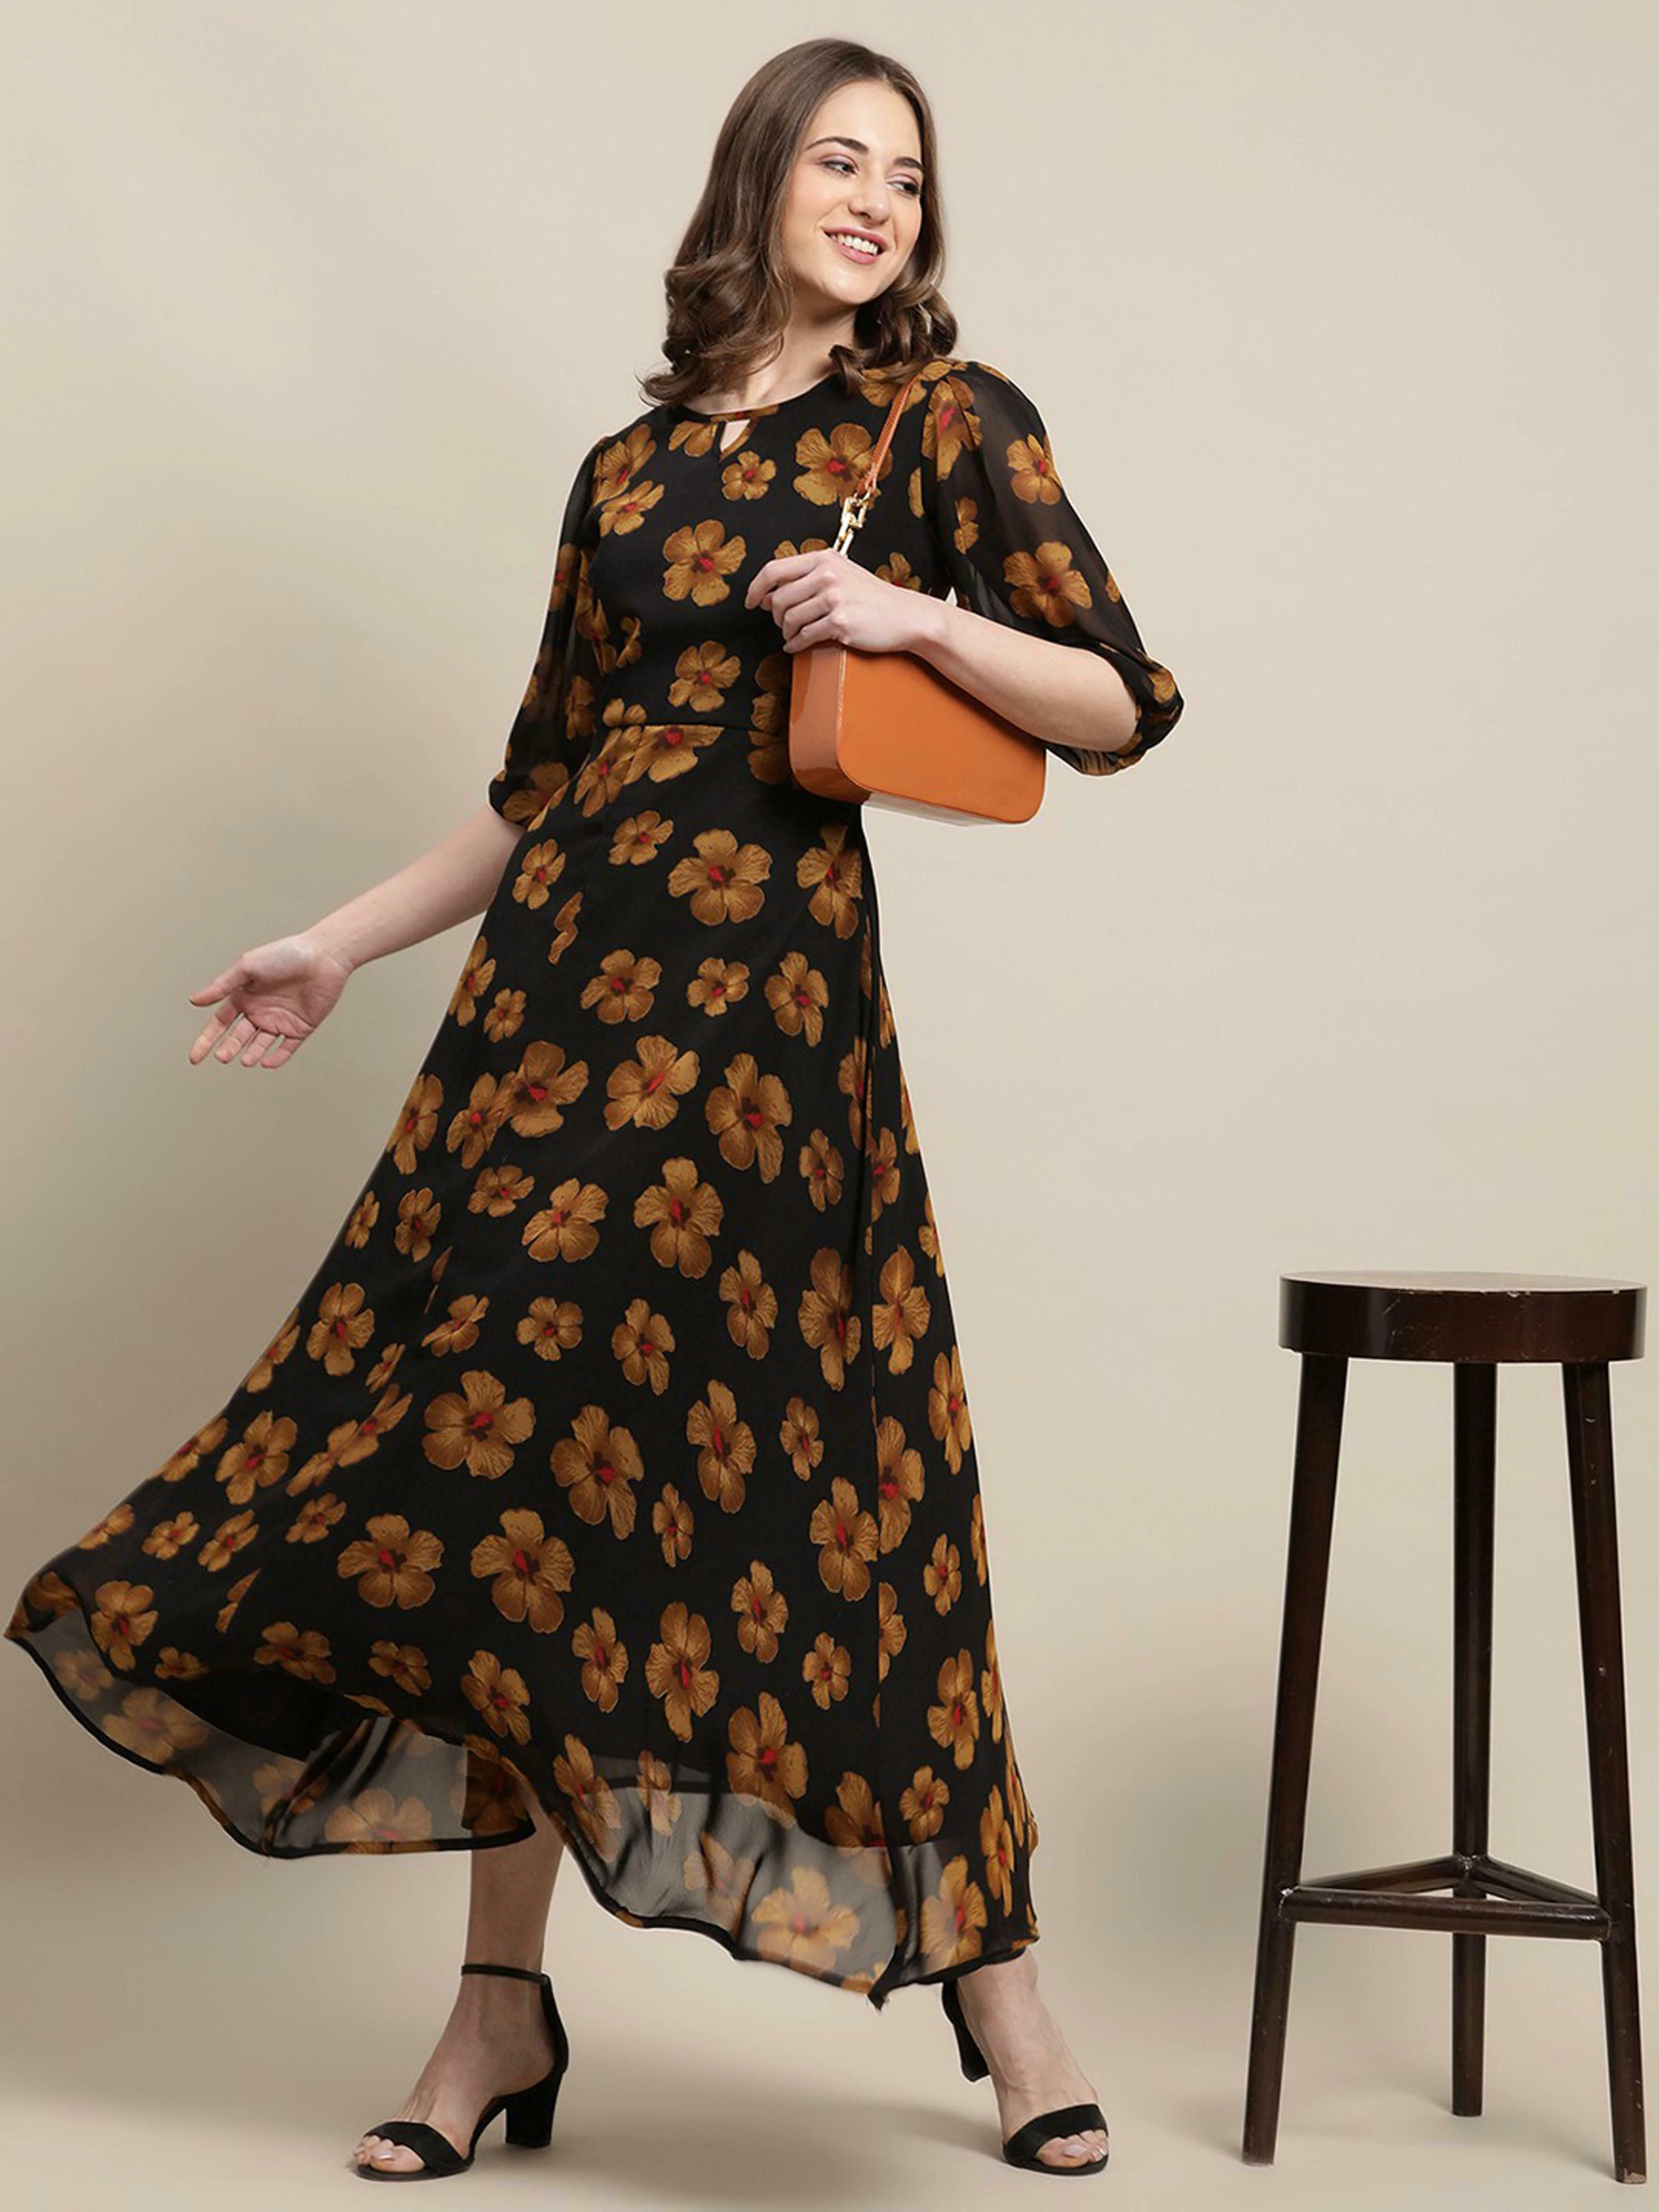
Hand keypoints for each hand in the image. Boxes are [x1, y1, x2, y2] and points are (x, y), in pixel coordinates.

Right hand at [185, 931, 355, 1069]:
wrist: (323, 957)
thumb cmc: (285, 954)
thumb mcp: (247, 967)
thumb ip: (221, 986)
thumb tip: (194, 1001)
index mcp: (244, 996)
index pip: (220, 1023)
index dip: (207, 1040)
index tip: (195, 1057)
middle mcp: (260, 1010)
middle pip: (238, 1037)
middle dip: (229, 1048)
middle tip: (223, 1057)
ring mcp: (280, 1021)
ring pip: (260, 1045)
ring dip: (251, 1054)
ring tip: (245, 1060)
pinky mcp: (301, 1028)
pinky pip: (286, 1048)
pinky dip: (276, 1058)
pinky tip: (266, 1062)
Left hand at [745, 549, 935, 655]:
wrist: (905, 615)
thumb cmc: (872, 597)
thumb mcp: (842, 573)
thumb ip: (809, 577)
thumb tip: (768, 595)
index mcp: (824, 559)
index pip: (774, 570)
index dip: (755, 588)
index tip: (750, 602)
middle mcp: (827, 575)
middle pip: (778, 598)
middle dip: (775, 616)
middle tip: (783, 624)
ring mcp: (834, 598)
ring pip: (788, 619)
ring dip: (786, 632)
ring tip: (793, 636)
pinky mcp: (840, 622)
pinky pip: (804, 636)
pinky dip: (795, 645)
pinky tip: (796, 646)